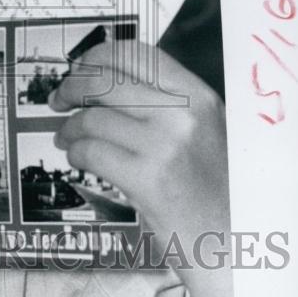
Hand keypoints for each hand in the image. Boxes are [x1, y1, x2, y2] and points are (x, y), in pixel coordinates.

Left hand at [51, 41, 229, 257]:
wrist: (236, 242)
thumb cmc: (216, 190)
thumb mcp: (205, 129)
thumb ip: (165, 102)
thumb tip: (106, 80)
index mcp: (198, 96)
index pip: (136, 54)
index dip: (98, 57)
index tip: (80, 68)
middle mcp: (184, 115)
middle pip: (105, 80)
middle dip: (71, 87)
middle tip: (60, 99)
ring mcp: (166, 146)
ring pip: (92, 118)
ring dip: (69, 127)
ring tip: (67, 137)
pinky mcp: (148, 181)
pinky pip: (91, 152)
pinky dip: (75, 152)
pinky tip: (78, 158)